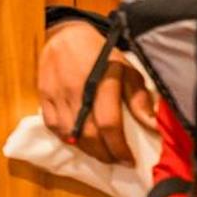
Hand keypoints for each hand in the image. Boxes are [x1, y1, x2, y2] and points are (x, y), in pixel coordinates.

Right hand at [37, 21, 156, 164]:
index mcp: (101, 83)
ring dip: (87, 150)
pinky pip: (52, 126)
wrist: (65, 36)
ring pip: (70, 134)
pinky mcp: (43, 96)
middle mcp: (76, 91)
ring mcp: (56, 94)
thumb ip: (139, 98)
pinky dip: (66, 138)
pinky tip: (78, 140)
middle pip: (89, 135)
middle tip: (117, 160)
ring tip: (100, 153)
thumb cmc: (100, 53)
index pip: (109, 125)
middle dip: (105, 154)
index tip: (130, 160)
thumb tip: (152, 126)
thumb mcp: (127, 69)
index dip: (119, 148)